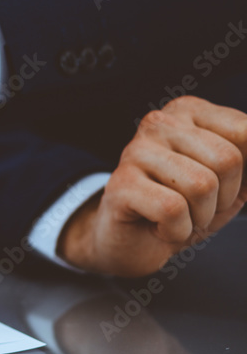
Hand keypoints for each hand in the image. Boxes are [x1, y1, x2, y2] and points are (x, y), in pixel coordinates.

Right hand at [60, 96, 246, 276]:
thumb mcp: (234, 183)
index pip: (245, 131)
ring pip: (202, 186)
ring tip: (179, 217)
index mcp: (188, 111)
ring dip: (199, 217)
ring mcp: (135, 150)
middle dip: (223, 198)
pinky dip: (176, 230)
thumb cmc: (186, 208)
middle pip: (227, 159)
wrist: (135, 242)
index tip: (223, 187)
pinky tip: (159, 226)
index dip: (244, 174)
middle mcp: (159, 122)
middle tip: (197, 207)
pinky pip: (172, 209)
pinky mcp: (120, 183)